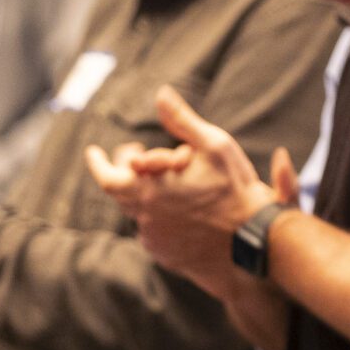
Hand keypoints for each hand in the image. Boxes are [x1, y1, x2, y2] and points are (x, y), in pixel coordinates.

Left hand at [83, 85, 280, 290]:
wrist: (256, 242)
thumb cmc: (236, 190)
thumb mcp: (214, 145)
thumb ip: (182, 120)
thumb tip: (161, 94)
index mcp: (149, 189)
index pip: (106, 177)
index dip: (98, 163)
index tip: (93, 152)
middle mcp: (146, 217)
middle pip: (121, 194)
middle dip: (125, 173)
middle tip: (138, 160)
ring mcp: (156, 240)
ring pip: (139, 213)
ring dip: (147, 196)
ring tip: (170, 183)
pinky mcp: (168, 256)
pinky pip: (154, 233)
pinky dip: (160, 219)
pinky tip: (182, 211)